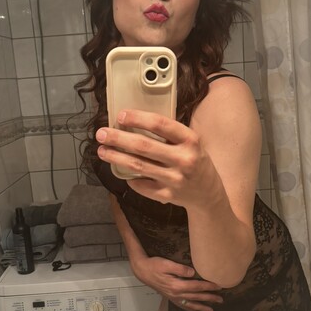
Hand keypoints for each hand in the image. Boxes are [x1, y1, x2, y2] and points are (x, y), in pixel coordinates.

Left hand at [96, 110, 222, 208]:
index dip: (138, 118)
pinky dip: (129, 178)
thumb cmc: (195, 160)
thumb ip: (169, 133)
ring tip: (102, 151)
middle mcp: (183, 159)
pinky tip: (120, 171)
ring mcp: (175, 179)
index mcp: (190, 140)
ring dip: (116, 157)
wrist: (209, 193)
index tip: (120, 116)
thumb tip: (134, 122)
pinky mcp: (168, 195)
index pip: (160, 124)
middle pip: (144, 146)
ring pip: (138, 166)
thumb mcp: (190, 142)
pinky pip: (141, 185)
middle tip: (101, 134)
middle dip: (118, 138)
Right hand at [132, 255, 222, 310]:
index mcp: (177, 285)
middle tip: (220, 299)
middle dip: (209, 298)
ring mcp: (173, 297)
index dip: (208, 286)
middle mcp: (176, 293)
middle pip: (196, 296)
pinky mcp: (170, 297)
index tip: (219, 286)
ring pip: (190, 303)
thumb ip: (180, 269)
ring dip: (202, 307)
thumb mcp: (166, 264)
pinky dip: (189, 309)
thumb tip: (193, 273)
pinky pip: (181, 305)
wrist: (142, 270)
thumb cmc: (154, 265)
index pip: (197, 286)